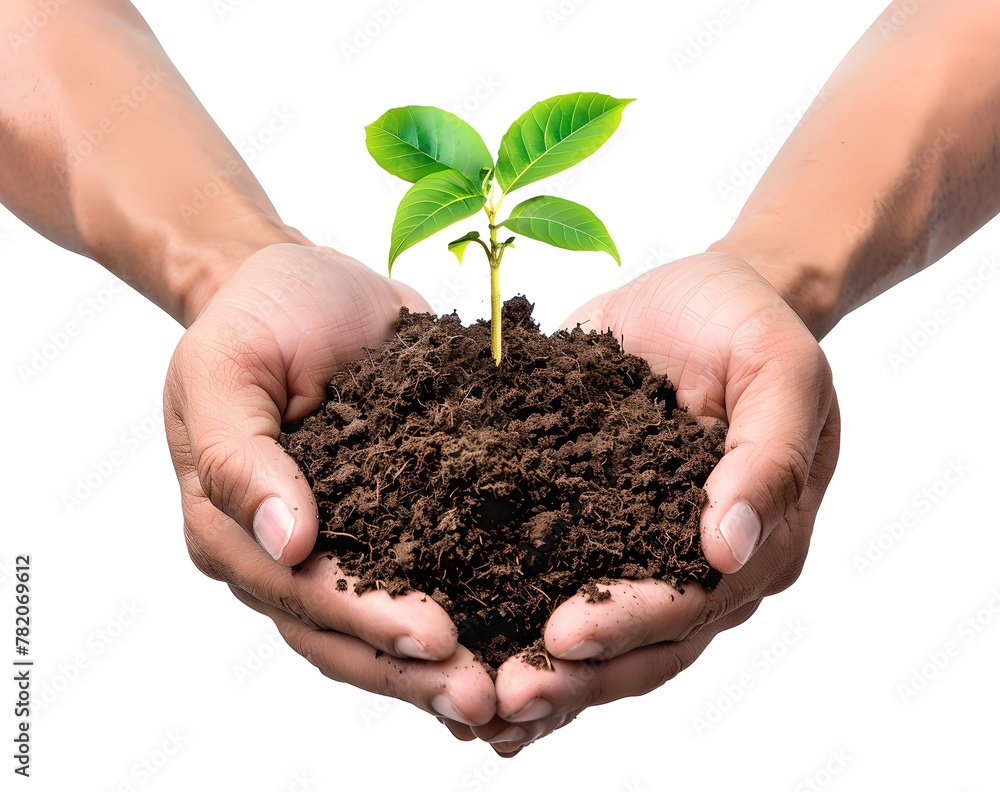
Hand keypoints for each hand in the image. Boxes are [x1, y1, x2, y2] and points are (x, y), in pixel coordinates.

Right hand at [163, 243, 495, 726]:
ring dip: (444, 663)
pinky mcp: (397, 516)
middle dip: (414, 668)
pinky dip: (472, 611)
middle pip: (346, 633)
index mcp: (235, 528)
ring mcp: (346, 541)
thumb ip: (240, 457)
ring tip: (513, 694)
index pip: (300, 594)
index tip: (437, 636)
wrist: (307, 283)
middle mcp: (289, 554)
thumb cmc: (257, 319)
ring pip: (389, 623)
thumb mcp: (227, 370)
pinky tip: (521, 642)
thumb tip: (286, 544)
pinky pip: (433, 572)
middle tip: (486, 697)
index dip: (366, 620)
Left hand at [470, 252, 839, 754]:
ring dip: (546, 676)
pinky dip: (519, 626)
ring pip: (603, 635)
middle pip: (646, 643)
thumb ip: (768, 454)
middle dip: (576, 676)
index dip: (632, 627)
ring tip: (476, 705)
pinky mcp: (593, 524)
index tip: (562, 639)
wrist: (699, 296)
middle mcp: (701, 563)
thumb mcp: (779, 368)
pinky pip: (560, 584)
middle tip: (503, 699)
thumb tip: (730, 548)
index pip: (696, 602)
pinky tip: (467, 656)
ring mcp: (644, 550)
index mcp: (759, 536)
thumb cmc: (746, 324)